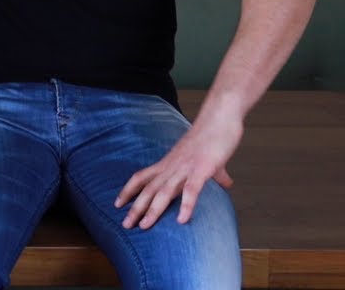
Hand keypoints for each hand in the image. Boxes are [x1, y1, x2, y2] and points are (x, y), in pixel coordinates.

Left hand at [114, 115, 242, 228]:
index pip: (142, 177)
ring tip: (144, 226)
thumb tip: (226, 183)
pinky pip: (191, 190)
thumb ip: (215, 174)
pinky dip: (186, 205)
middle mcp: (172, 166)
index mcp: (169, 163)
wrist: (220, 117)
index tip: (118, 204)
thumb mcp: (210, 159)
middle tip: (125, 225)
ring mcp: (186, 167)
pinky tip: (182, 221)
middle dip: (136, 208)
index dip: (128, 190)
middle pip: (149, 189)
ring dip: (153, 210)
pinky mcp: (202, 168)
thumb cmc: (214, 136)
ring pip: (164, 192)